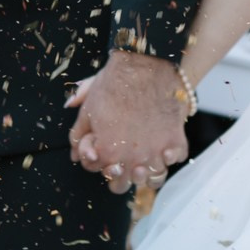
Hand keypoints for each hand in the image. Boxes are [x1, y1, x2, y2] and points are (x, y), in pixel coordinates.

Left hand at [67, 48, 190, 194]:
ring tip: (146, 160)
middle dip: (121, 176)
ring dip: (148, 173)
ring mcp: (156, 153)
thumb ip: (78, 133)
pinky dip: (172, 154)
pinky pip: (176, 159)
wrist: (147, 63)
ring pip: (153, 180)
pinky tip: (165, 145)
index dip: (99, 163)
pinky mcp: (176, 141)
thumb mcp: (88, 106)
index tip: (103, 152)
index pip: (100, 174)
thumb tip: (73, 153)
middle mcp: (132, 159)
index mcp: (107, 153)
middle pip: (123, 186)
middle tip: (123, 162)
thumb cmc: (115, 83)